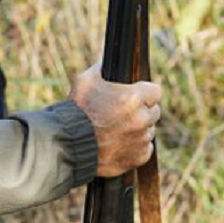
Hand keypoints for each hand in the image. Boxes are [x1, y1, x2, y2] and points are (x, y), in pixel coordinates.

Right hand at [69, 63, 161, 177]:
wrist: (68, 146)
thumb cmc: (75, 112)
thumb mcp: (84, 81)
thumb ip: (100, 69)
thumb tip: (106, 64)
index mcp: (133, 98)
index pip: (156, 91)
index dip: (145, 93)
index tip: (136, 96)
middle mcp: (141, 119)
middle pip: (154, 112)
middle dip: (142, 111)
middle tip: (123, 114)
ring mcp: (141, 140)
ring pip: (148, 131)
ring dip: (137, 130)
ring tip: (116, 131)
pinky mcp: (138, 157)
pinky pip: (144, 150)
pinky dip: (135, 148)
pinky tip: (119, 144)